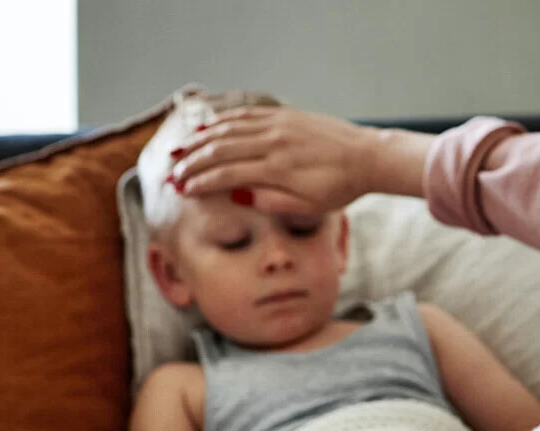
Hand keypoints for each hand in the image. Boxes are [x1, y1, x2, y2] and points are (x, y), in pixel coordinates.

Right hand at [169, 106, 429, 213]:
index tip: (182, 190)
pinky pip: (246, 114)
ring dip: (200, 140)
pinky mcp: (285, 115)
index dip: (200, 182)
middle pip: (220, 149)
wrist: (368, 157)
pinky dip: (222, 121)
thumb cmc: (340, 188)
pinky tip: (207, 128)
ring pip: (228, 129)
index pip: (227, 174)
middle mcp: (274, 143)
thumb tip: (237, 195)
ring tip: (179, 150)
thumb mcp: (308, 207)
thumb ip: (271, 202)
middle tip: (172, 173)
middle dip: (192, 161)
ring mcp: (279, 125)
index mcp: (277, 169)